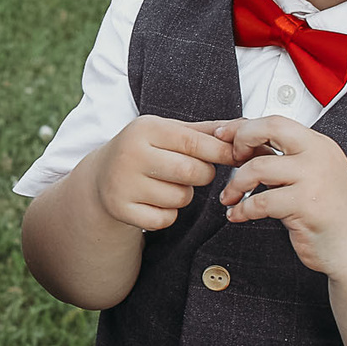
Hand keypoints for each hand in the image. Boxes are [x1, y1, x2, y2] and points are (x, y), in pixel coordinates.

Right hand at [87, 115, 241, 233]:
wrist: (101, 175)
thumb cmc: (146, 149)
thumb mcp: (169, 132)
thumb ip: (205, 131)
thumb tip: (245, 126)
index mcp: (145, 128)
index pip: (194, 142)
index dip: (222, 152)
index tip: (237, 157)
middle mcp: (131, 154)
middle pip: (191, 172)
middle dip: (203, 175)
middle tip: (195, 172)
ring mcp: (123, 183)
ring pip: (180, 198)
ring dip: (184, 195)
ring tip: (168, 184)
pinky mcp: (120, 209)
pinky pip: (165, 219)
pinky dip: (168, 214)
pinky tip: (155, 201)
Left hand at [213, 116, 346, 279]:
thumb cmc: (333, 216)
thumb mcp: (313, 176)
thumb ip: (285, 159)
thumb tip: (246, 143)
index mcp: (320, 145)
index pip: (276, 121)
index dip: (244, 127)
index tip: (224, 134)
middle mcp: (319, 155)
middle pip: (269, 128)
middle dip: (240, 140)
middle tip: (230, 159)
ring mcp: (314, 178)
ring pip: (258, 167)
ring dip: (235, 184)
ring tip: (230, 197)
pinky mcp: (306, 205)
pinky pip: (259, 201)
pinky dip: (242, 209)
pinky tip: (239, 214)